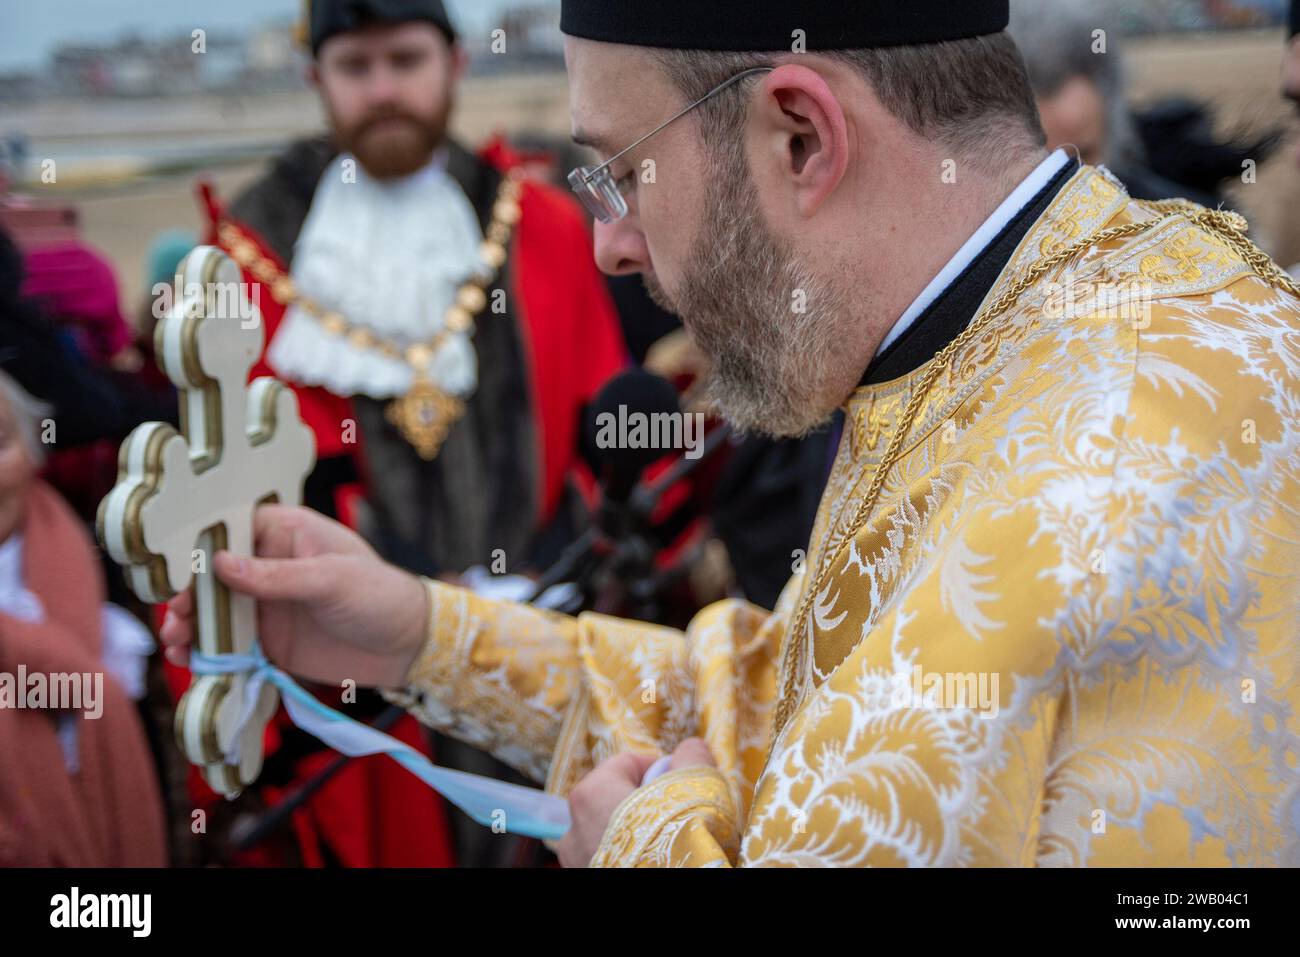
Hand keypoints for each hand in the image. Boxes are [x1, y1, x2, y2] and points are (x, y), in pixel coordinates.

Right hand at [158, 504, 427, 688]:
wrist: (410, 646)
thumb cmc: (380, 594)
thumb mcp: (331, 579)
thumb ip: (276, 575)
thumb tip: (219, 564)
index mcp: (285, 533)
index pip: (229, 531)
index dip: (198, 548)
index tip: (173, 570)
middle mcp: (268, 567)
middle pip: (212, 577)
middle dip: (188, 596)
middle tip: (175, 617)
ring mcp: (266, 607)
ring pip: (215, 614)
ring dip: (192, 627)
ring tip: (177, 643)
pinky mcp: (269, 643)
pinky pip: (230, 648)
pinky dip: (208, 655)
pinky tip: (192, 662)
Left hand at [557, 737, 714, 867]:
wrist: (671, 887)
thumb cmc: (679, 836)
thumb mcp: (696, 784)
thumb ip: (691, 756)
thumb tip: (690, 750)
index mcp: (590, 793)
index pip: (627, 763)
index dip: (660, 769)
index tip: (683, 784)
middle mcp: (573, 827)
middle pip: (617, 798)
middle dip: (648, 803)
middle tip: (681, 815)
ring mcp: (578, 861)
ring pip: (613, 832)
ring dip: (640, 832)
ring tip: (671, 843)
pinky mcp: (587, 878)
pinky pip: (612, 858)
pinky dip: (633, 856)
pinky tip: (659, 861)